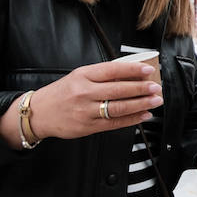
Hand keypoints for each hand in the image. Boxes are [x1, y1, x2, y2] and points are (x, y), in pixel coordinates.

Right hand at [0, 59, 162, 146]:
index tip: (148, 69)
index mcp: (83, 76)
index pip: (112, 70)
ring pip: (119, 107)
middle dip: (141, 89)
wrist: (39, 113)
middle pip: (119, 90)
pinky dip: (132, 119)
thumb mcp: (78, 76)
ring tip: (155, 100)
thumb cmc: (62, 93)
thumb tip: (131, 73)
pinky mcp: (88, 126)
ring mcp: (86, 111)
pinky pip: (115, 123)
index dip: (133, 70)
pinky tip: (143, 115)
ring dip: (141, 104)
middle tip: (156, 87)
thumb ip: (101, 75)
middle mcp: (84, 93)